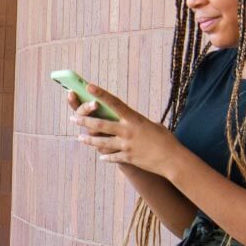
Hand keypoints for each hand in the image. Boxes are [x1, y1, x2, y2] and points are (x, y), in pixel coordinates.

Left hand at [69, 83, 186, 175]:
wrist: (172, 159)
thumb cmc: (166, 139)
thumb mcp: (151, 125)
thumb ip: (137, 122)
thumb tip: (129, 120)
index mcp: (134, 119)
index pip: (114, 103)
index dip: (101, 94)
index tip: (89, 86)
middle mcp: (127, 131)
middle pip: (100, 125)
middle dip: (84, 121)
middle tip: (73, 118)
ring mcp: (126, 145)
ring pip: (101, 142)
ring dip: (89, 140)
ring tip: (79, 138)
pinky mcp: (127, 158)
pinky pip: (112, 157)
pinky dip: (106, 156)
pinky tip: (100, 156)